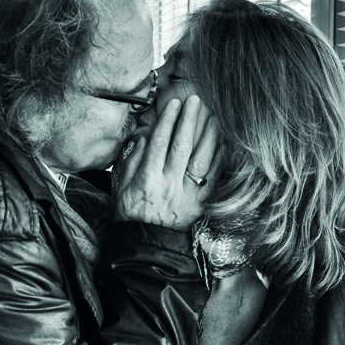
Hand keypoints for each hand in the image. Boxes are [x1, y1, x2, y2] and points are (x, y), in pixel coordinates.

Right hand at [115, 96, 218, 230]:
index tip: (173, 103)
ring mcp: (187, 194)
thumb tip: (142, 137)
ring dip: (208, 136)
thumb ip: (131, 162)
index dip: (167, 121)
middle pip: (181, 146)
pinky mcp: (200, 203)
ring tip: (213, 115)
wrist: (148, 244)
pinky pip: (213, 178)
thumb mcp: (121, 188)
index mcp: (148, 179)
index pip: (159, 143)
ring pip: (201, 160)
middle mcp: (169, 184)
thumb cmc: (132, 214)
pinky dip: (219, 159)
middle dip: (189, 120)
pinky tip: (222, 142)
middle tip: (195, 100)